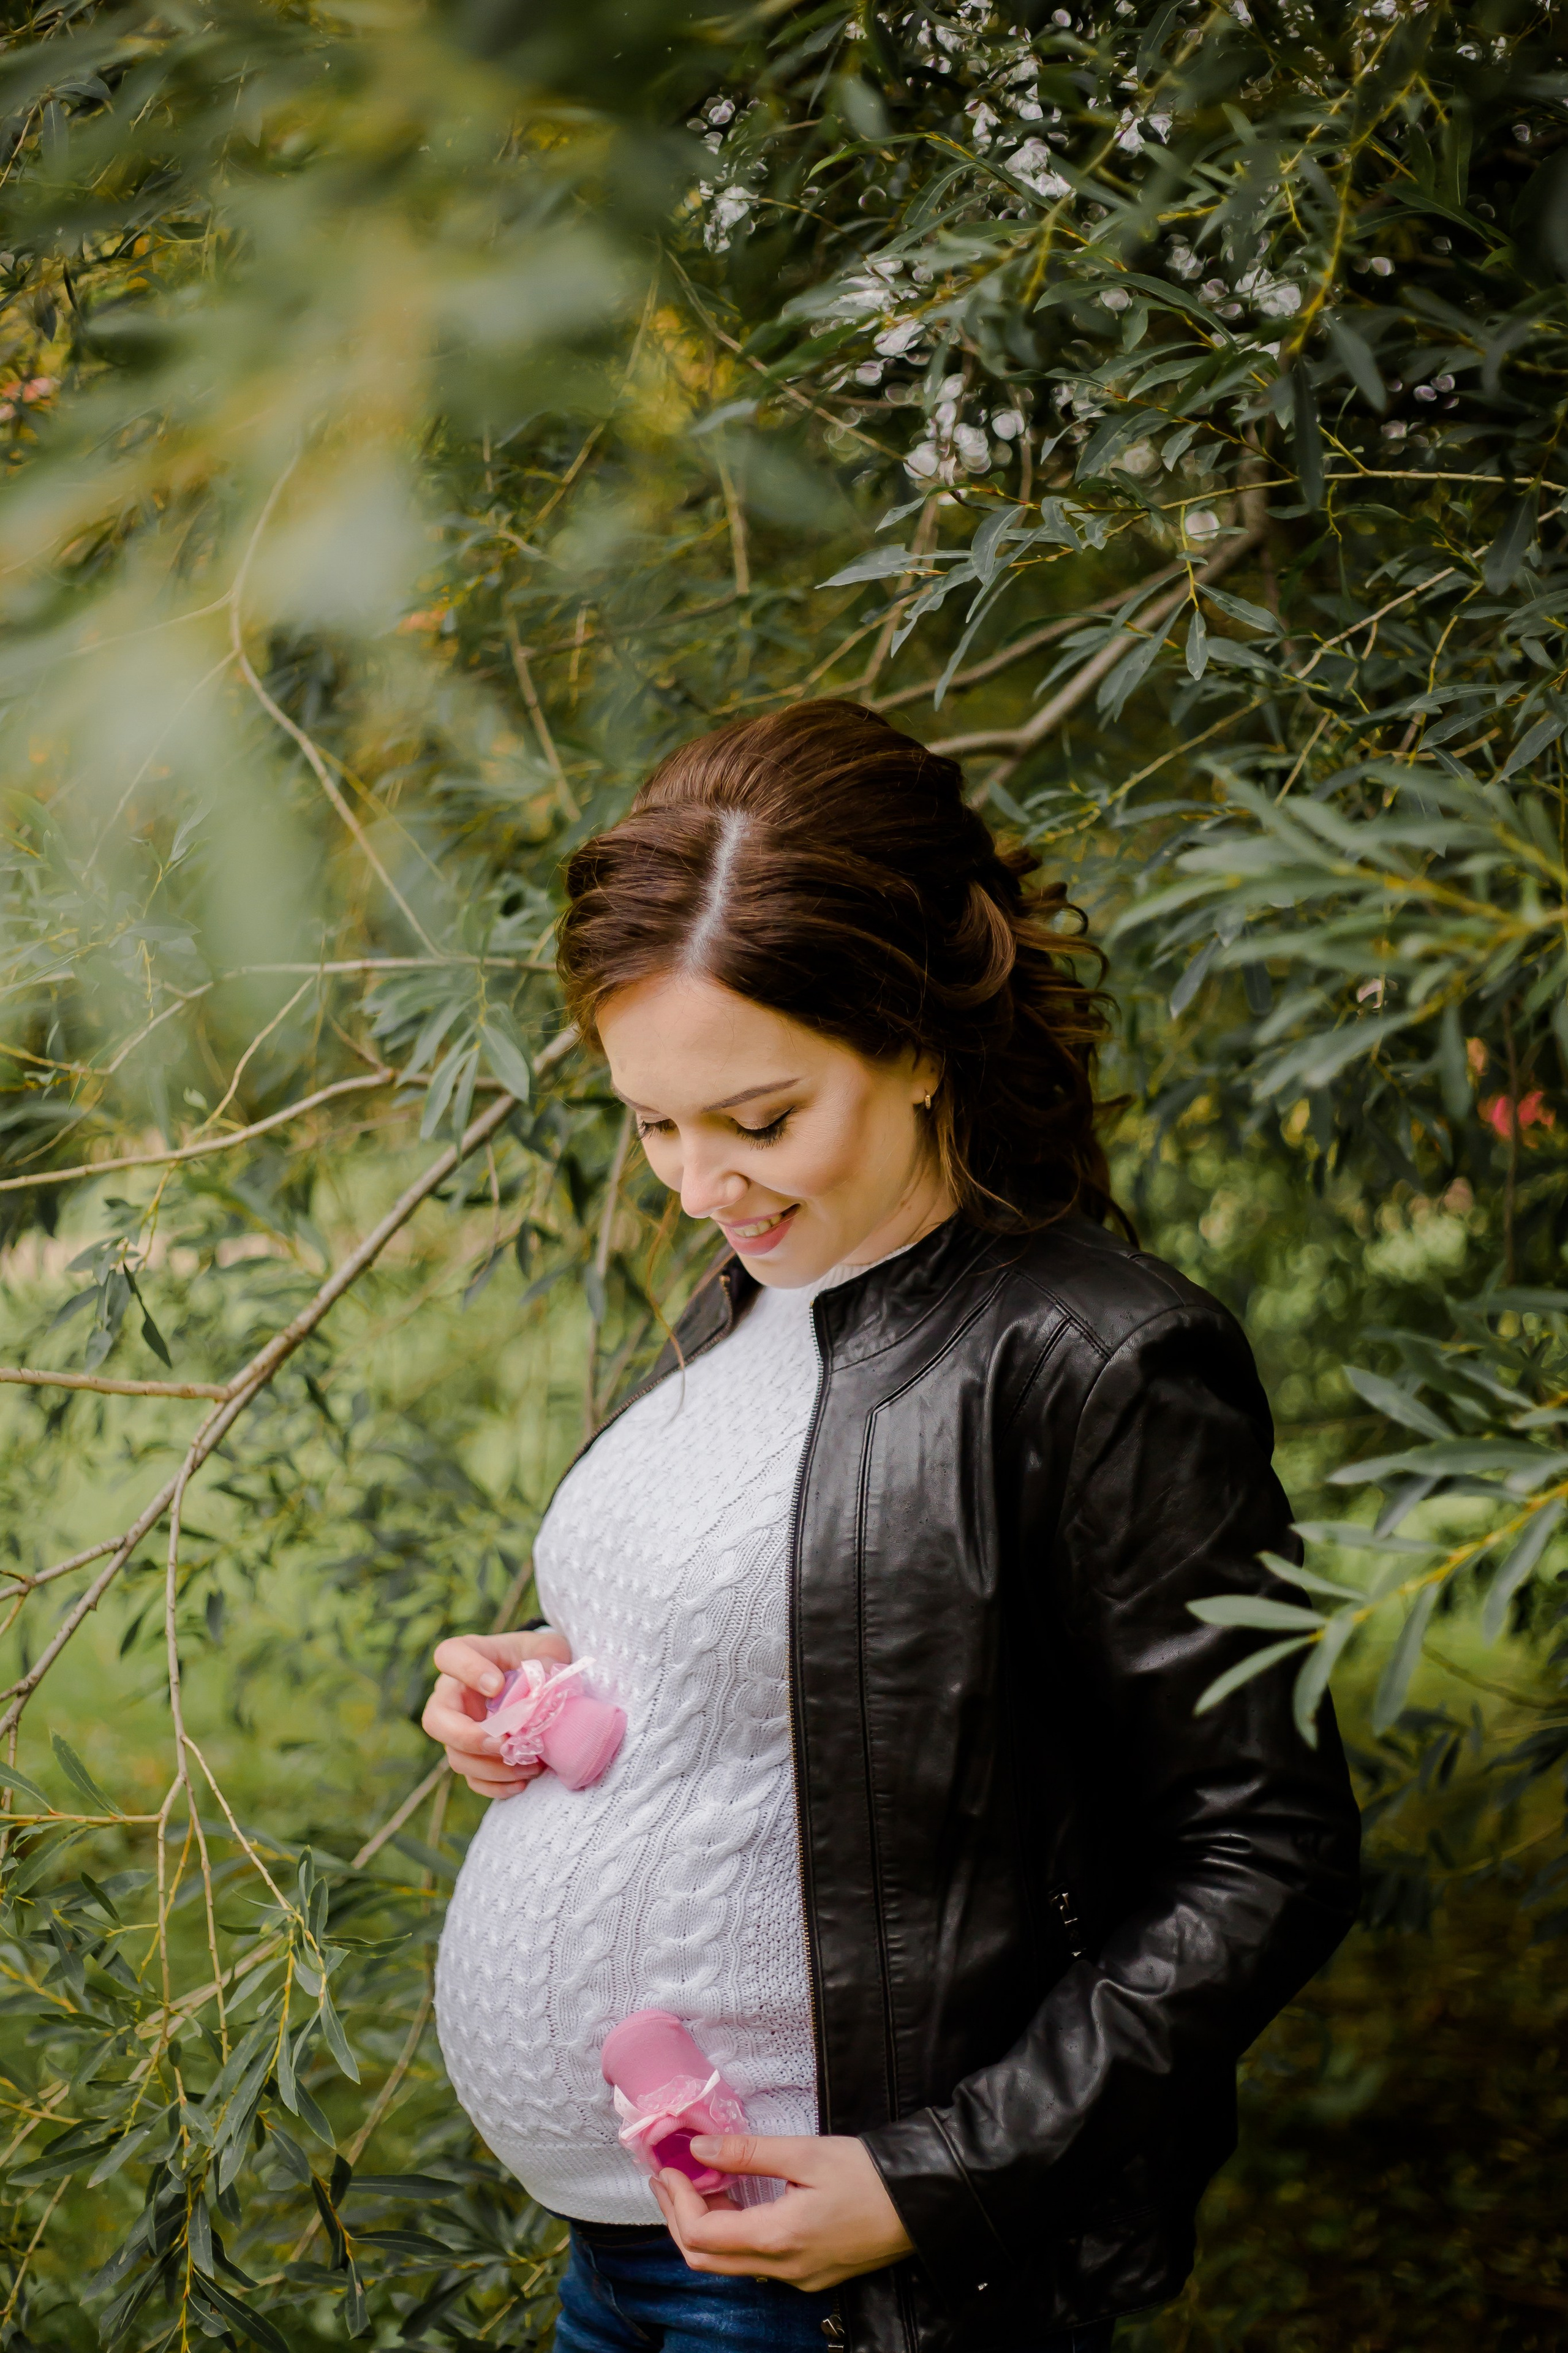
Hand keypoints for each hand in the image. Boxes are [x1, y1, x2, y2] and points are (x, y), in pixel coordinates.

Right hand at [421, 1628, 571, 1799]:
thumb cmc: (541, 1657)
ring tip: (530, 1764)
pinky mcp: (473, 1755)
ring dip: (492, 1767)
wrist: (544, 1678)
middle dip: (468, 1737)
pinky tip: (522, 1781)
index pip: (449, 1655)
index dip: (466, 1671)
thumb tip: (543, 1689)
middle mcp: (455, 1694)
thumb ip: (547, 1660)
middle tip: (503, 1742)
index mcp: (470, 1655)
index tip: (497, 1686)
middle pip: (435, 1720)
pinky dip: (496, 1786)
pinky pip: (472, 1778)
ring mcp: (460, 1728)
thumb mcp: (549, 1649)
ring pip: (456, 1756)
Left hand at [650, 2134, 913, 2292]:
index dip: (677, 2201)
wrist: (922, 2205)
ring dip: (703, 2228)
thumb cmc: (869, 2175)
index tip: (667, 2167)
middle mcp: (782, 2268)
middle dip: (678, 2218)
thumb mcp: (806, 2153)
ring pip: (729, 2265)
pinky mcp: (810, 2273)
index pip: (702, 2233)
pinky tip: (734, 2202)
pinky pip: (755, 2263)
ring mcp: (796, 2277)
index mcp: (778, 2238)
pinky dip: (732, 2235)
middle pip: (706, 2259)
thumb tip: (699, 2148)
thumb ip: (748, 2152)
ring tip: (696, 2183)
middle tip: (667, 2178)